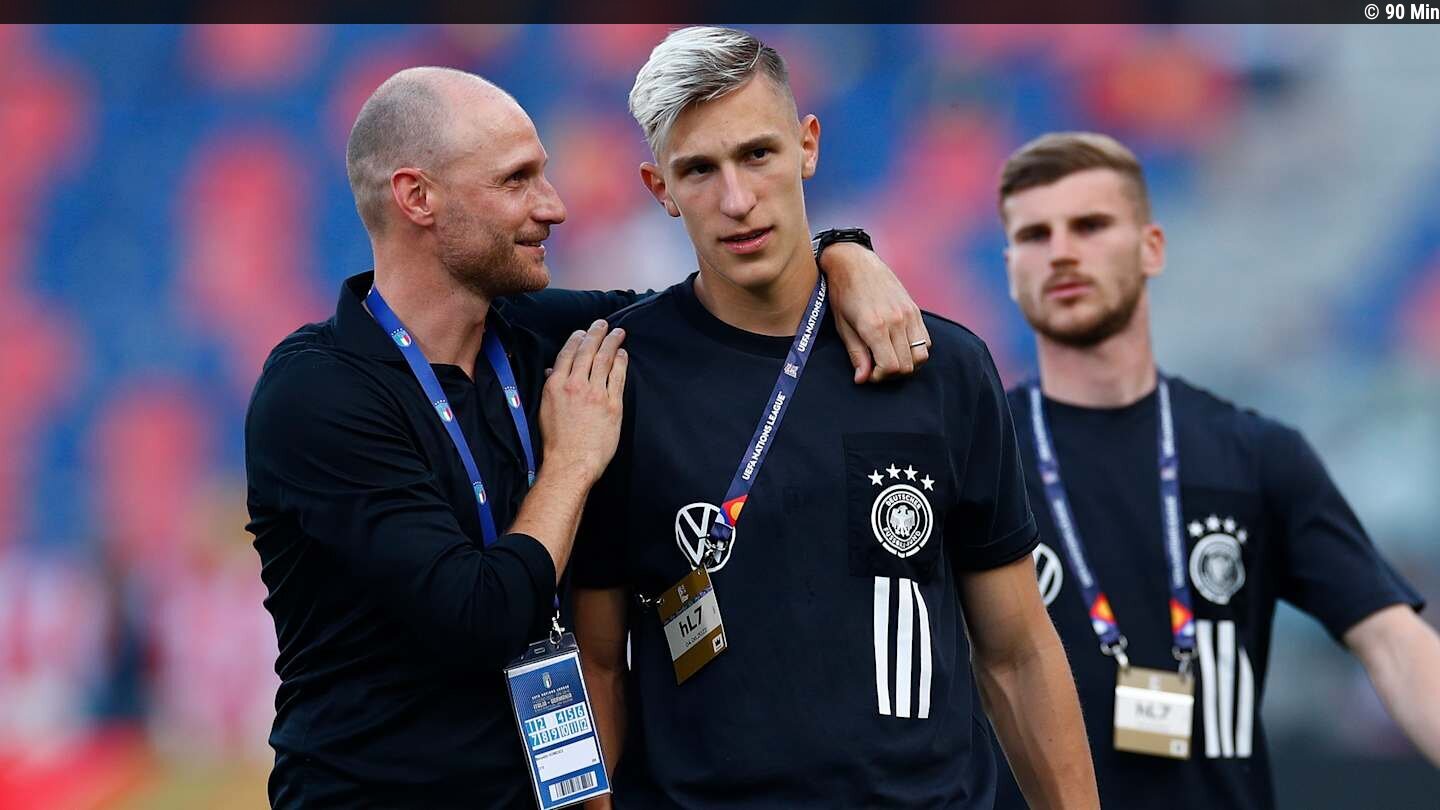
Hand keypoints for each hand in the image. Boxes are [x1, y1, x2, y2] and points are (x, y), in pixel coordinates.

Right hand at [539, 319, 627, 483]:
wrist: (571, 461)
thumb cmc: (556, 441)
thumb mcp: (545, 410)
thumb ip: (551, 387)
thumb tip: (553, 372)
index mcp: (556, 386)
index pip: (567, 354)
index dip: (577, 339)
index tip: (583, 332)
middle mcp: (575, 385)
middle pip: (587, 351)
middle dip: (596, 334)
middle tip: (603, 323)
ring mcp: (595, 394)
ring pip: (605, 360)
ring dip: (612, 342)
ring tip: (618, 333)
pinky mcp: (612, 404)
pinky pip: (618, 377)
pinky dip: (621, 362)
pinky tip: (623, 354)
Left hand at [819, 242, 930, 383]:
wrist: (854, 262)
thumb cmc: (843, 294)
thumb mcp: (842, 326)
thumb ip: (856, 354)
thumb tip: (862, 379)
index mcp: (874, 326)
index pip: (890, 367)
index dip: (880, 377)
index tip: (869, 374)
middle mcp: (896, 321)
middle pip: (907, 365)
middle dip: (892, 374)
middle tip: (877, 369)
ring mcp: (909, 314)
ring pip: (921, 356)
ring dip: (907, 364)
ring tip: (889, 359)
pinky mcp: (915, 310)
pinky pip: (926, 341)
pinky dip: (916, 350)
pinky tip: (899, 347)